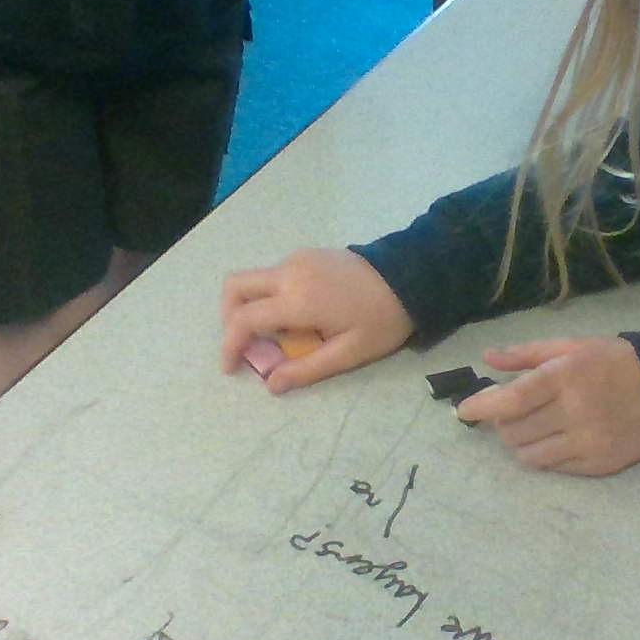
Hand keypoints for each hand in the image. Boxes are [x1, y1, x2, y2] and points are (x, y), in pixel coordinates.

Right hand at [220, 248, 412, 389]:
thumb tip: (271, 384)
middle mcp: (289, 273)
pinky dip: (269, 296)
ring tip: (274, 336)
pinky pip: (273, 274)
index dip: (230, 345)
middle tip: (244, 344)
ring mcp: (296, 259)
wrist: (410, 277)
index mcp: (297, 299)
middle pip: (235, 287)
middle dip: (229, 317)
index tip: (231, 367)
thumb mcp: (347, 354)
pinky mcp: (306, 254)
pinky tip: (293, 316)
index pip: (243, 319)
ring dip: (250, 306)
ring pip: (253, 279)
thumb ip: (305, 369)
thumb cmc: (381, 320)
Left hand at [456, 338, 639, 476]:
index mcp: (566, 377)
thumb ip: (528, 354)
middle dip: (503, 422)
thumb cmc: (614, 362)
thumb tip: (488, 358)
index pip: (512, 400)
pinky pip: (552, 467)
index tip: (464, 411)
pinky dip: (544, 454)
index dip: (482, 407)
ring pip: (528, 455)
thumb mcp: (573, 347)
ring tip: (534, 426)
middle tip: (513, 411)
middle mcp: (575, 412)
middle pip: (513, 431)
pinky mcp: (598, 465)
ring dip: (520, 442)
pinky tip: (557, 438)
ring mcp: (587, 443)